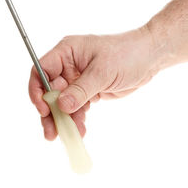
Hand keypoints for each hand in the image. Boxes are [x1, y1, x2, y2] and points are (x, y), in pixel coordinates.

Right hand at [28, 26, 158, 139]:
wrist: (149, 58)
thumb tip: (61, 106)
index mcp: (67, 52)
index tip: (43, 109)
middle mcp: (69, 66)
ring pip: (62, 102)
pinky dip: (77, 119)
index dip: (37, 90)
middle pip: (49, 91)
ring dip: (63, 119)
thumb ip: (81, 89)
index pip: (41, 71)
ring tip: (66, 136)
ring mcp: (78, 79)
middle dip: (50, 112)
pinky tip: (80, 130)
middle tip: (51, 132)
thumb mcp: (103, 71)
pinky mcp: (88, 91)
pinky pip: (77, 107)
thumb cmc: (127, 54)